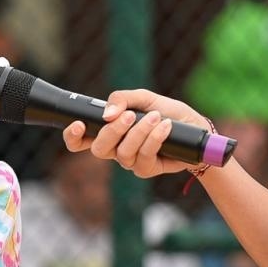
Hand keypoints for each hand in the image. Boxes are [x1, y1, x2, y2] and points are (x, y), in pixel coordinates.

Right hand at [61, 88, 207, 179]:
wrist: (195, 127)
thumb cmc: (168, 112)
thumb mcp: (145, 97)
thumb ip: (123, 99)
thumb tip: (107, 113)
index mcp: (109, 130)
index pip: (81, 139)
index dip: (72, 136)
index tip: (79, 124)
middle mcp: (115, 148)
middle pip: (99, 149)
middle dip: (112, 132)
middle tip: (128, 116)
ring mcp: (130, 161)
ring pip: (123, 153)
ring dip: (139, 132)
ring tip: (156, 117)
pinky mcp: (147, 169)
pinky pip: (144, 156)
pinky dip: (154, 138)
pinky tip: (165, 126)